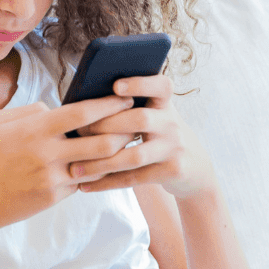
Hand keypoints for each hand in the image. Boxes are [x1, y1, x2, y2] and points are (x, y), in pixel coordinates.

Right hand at [0, 93, 139, 238]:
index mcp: (35, 130)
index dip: (108, 104)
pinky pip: (82, 182)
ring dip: (116, 154)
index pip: (82, 113)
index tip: (125, 98)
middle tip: (137, 122)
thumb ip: (29, 112)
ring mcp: (52, 179)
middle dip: (125, 131)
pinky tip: (102, 164)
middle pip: (102, 141)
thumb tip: (54, 108)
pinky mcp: (53, 198)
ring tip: (127, 143)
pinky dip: (94, 172)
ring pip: (98, 165)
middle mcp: (47, 154)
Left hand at [67, 74, 214, 200]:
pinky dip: (107, 183)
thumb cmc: (160, 136)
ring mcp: (174, 148)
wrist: (195, 169)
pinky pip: (134, 178)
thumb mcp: (157, 116)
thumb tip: (83, 104)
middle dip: (106, 125)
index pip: (161, 85)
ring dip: (101, 163)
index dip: (140, 83)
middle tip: (78, 131)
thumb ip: (131, 109)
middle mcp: (172, 123)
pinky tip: (85, 186)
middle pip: (140, 120)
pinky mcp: (172, 171)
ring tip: (74, 168)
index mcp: (165, 104)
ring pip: (134, 156)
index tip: (116, 85)